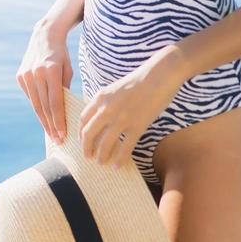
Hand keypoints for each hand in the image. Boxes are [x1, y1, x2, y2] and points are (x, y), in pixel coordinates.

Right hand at [16, 20, 74, 143]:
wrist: (44, 37)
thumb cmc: (61, 55)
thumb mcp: (68, 70)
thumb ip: (64, 90)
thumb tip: (63, 112)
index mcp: (50, 71)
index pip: (55, 102)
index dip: (59, 121)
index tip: (63, 135)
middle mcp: (36, 73)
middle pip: (44, 106)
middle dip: (52, 125)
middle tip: (58, 140)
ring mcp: (26, 75)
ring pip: (36, 104)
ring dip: (44, 120)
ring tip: (52, 134)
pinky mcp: (20, 76)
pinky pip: (31, 96)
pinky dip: (38, 107)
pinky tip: (45, 118)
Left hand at [80, 50, 184, 170]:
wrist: (159, 75)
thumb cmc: (140, 80)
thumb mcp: (115, 88)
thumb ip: (106, 102)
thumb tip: (100, 118)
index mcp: (100, 97)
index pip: (83, 119)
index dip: (80, 134)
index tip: (83, 142)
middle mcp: (107, 109)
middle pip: (89, 134)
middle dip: (86, 148)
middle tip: (88, 157)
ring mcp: (121, 118)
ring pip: (105, 144)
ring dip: (102, 156)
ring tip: (102, 163)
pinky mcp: (137, 126)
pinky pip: (124, 148)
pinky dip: (119, 159)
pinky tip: (118, 166)